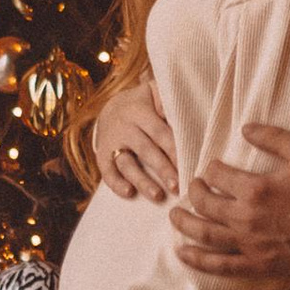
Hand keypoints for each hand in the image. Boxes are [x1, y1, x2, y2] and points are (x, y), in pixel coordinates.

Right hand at [93, 73, 178, 201]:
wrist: (111, 107)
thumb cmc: (144, 104)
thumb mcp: (154, 93)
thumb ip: (168, 100)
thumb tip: (185, 114)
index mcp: (139, 111)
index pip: (160, 132)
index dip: (174, 150)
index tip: (188, 166)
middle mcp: (124, 126)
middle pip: (145, 150)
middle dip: (162, 169)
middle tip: (177, 187)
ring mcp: (111, 141)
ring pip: (126, 163)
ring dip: (142, 181)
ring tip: (158, 196)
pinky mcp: (102, 155)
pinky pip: (106, 171)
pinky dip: (116, 183)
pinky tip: (129, 193)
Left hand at [171, 127, 289, 276]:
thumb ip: (273, 137)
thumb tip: (245, 128)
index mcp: (256, 189)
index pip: (217, 175)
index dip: (211, 169)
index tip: (213, 168)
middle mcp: (246, 218)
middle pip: (204, 204)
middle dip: (194, 192)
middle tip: (193, 187)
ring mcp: (249, 245)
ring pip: (204, 235)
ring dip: (184, 224)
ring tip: (174, 216)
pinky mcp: (257, 265)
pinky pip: (220, 267)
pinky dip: (197, 261)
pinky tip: (182, 253)